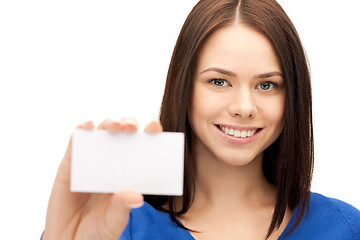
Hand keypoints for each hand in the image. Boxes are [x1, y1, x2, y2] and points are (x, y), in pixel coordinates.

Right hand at [43, 118, 162, 239]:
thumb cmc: (97, 231)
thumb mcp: (113, 221)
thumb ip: (122, 208)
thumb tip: (137, 197)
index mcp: (129, 174)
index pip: (143, 149)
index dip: (149, 136)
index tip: (155, 127)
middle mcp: (112, 163)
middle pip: (123, 135)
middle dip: (128, 125)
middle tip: (132, 127)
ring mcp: (92, 161)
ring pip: (101, 134)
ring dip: (108, 124)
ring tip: (115, 126)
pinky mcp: (70, 164)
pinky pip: (76, 143)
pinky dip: (81, 131)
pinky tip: (87, 127)